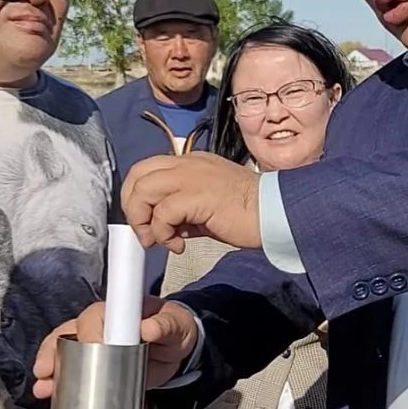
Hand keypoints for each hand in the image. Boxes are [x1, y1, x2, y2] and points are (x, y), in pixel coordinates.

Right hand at [32, 298, 201, 397]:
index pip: (93, 318)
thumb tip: (149, 328)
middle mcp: (100, 323)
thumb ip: (165, 325)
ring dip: (51, 367)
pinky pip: (73, 366)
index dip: (85, 334)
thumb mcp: (175, 324)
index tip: (84, 351)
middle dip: (55, 352)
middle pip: (69, 333)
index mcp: (117, 309)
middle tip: (47, 372)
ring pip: (63, 349)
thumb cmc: (174, 327)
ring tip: (44, 386)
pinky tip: (49, 390)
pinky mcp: (96, 362)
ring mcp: (95, 342)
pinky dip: (59, 378)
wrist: (178, 346)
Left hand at [121, 153, 261, 252]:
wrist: (275, 213)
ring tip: (159, 241)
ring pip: (144, 190)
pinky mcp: (198, 195)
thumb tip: (164, 227)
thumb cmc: (248, 213)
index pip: (147, 169)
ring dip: (144, 221)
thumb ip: (184, 211)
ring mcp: (192, 176)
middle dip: (133, 208)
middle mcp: (188, 163)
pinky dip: (163, 233)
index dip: (137, 197)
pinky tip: (179, 246)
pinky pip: (163, 213)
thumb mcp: (208, 208)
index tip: (145, 223)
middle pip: (138, 175)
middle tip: (146, 233)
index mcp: (192, 162)